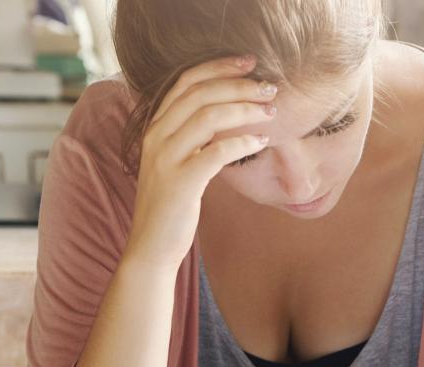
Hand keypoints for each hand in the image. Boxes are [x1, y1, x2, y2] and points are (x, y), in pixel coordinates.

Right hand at [127, 55, 277, 269]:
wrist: (151, 246)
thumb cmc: (171, 205)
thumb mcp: (177, 162)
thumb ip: (193, 137)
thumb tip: (229, 114)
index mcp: (155, 127)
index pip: (185, 81)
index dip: (218, 66)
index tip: (249, 63)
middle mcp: (156, 136)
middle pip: (200, 93)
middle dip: (239, 85)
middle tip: (270, 88)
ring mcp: (165, 158)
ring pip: (208, 117)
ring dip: (245, 110)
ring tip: (271, 112)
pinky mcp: (180, 182)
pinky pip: (216, 152)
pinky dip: (242, 143)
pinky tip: (261, 142)